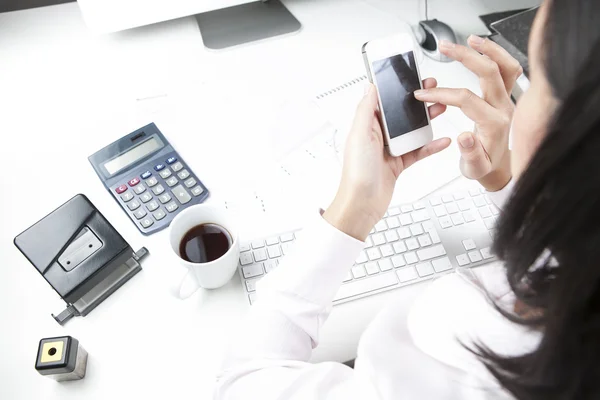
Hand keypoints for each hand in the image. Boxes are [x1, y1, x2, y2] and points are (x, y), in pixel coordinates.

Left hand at [324, 81, 450, 240]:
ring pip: (412, 131)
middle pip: (400, 114)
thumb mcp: (359, 136)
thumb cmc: (356, 173)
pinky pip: (418, 151)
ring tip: (442, 109)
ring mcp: (389, 150)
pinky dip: (431, 146)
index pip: (383, 102)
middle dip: (417, 103)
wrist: (362, 204)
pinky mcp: (399, 164)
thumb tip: (369, 87)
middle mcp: (377, 136)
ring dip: (427, 121)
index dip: (397, 90)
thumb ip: (366, 110)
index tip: (412, 79)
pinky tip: (443, 140)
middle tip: (433, 91)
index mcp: (366, 126)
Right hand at [414, 35, 522, 190]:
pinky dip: (495, 54)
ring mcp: (506, 99)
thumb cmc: (484, 166)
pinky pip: (507, 69)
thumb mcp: (473, 168)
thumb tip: (464, 137)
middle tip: (445, 48)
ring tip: (468, 40)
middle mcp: (503, 108)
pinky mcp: (505, 96)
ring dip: (488, 49)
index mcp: (494, 124)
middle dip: (466, 57)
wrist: (499, 167)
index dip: (442, 94)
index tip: (423, 94)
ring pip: (505, 66)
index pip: (466, 99)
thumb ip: (470, 153)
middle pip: (489, 73)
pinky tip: (480, 48)